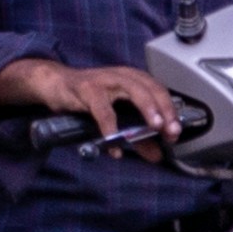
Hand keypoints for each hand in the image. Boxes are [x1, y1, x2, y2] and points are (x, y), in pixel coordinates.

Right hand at [0, 60, 183, 153]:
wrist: (55, 84)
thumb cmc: (88, 99)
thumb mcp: (116, 118)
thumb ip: (136, 137)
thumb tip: (156, 155)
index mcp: (133, 80)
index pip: (160, 91)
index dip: (172, 111)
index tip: (177, 132)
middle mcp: (123, 76)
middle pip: (152, 89)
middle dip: (165, 110)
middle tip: (171, 131)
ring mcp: (105, 80)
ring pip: (133, 91)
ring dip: (147, 109)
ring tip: (155, 127)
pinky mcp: (87, 88)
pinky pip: (102, 110)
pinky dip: (110, 128)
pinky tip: (115, 144)